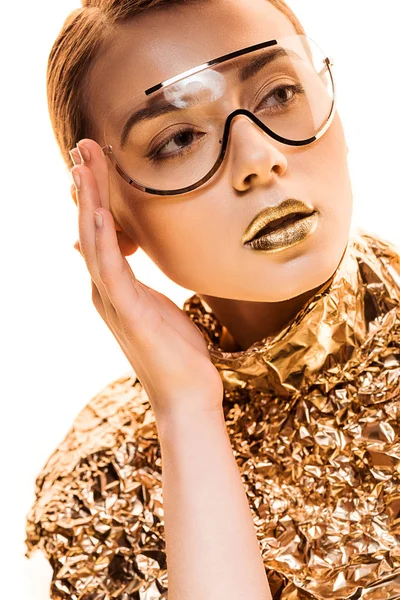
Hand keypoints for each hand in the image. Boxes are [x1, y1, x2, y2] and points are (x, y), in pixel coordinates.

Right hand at [70, 139, 223, 419]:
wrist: (188, 395)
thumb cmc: (179, 352)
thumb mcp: (157, 306)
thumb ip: (137, 281)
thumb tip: (128, 259)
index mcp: (116, 287)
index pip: (99, 232)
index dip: (94, 195)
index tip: (95, 160)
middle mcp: (107, 290)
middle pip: (89, 229)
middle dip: (87, 186)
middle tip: (82, 146)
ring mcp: (114, 302)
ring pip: (94, 242)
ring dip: (88, 202)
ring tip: (83, 164)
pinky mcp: (128, 313)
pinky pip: (111, 270)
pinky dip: (102, 239)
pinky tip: (98, 211)